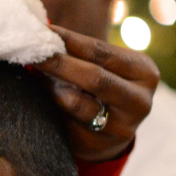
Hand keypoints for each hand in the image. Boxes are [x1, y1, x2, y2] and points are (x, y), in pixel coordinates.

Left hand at [33, 25, 158, 161]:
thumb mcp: (104, 69)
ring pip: (79, 104)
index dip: (70, 40)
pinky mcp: (101, 145)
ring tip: (35, 76)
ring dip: (52, 89)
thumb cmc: (101, 91)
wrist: (109, 136)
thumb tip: (43, 30)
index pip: (101, 51)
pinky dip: (52, 110)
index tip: (43, 30)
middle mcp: (140, 99)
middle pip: (94, 77)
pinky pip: (68, 124)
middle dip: (59, 63)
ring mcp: (123, 126)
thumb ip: (82, 55)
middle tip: (32, 53)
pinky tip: (40, 100)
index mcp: (143, 71)